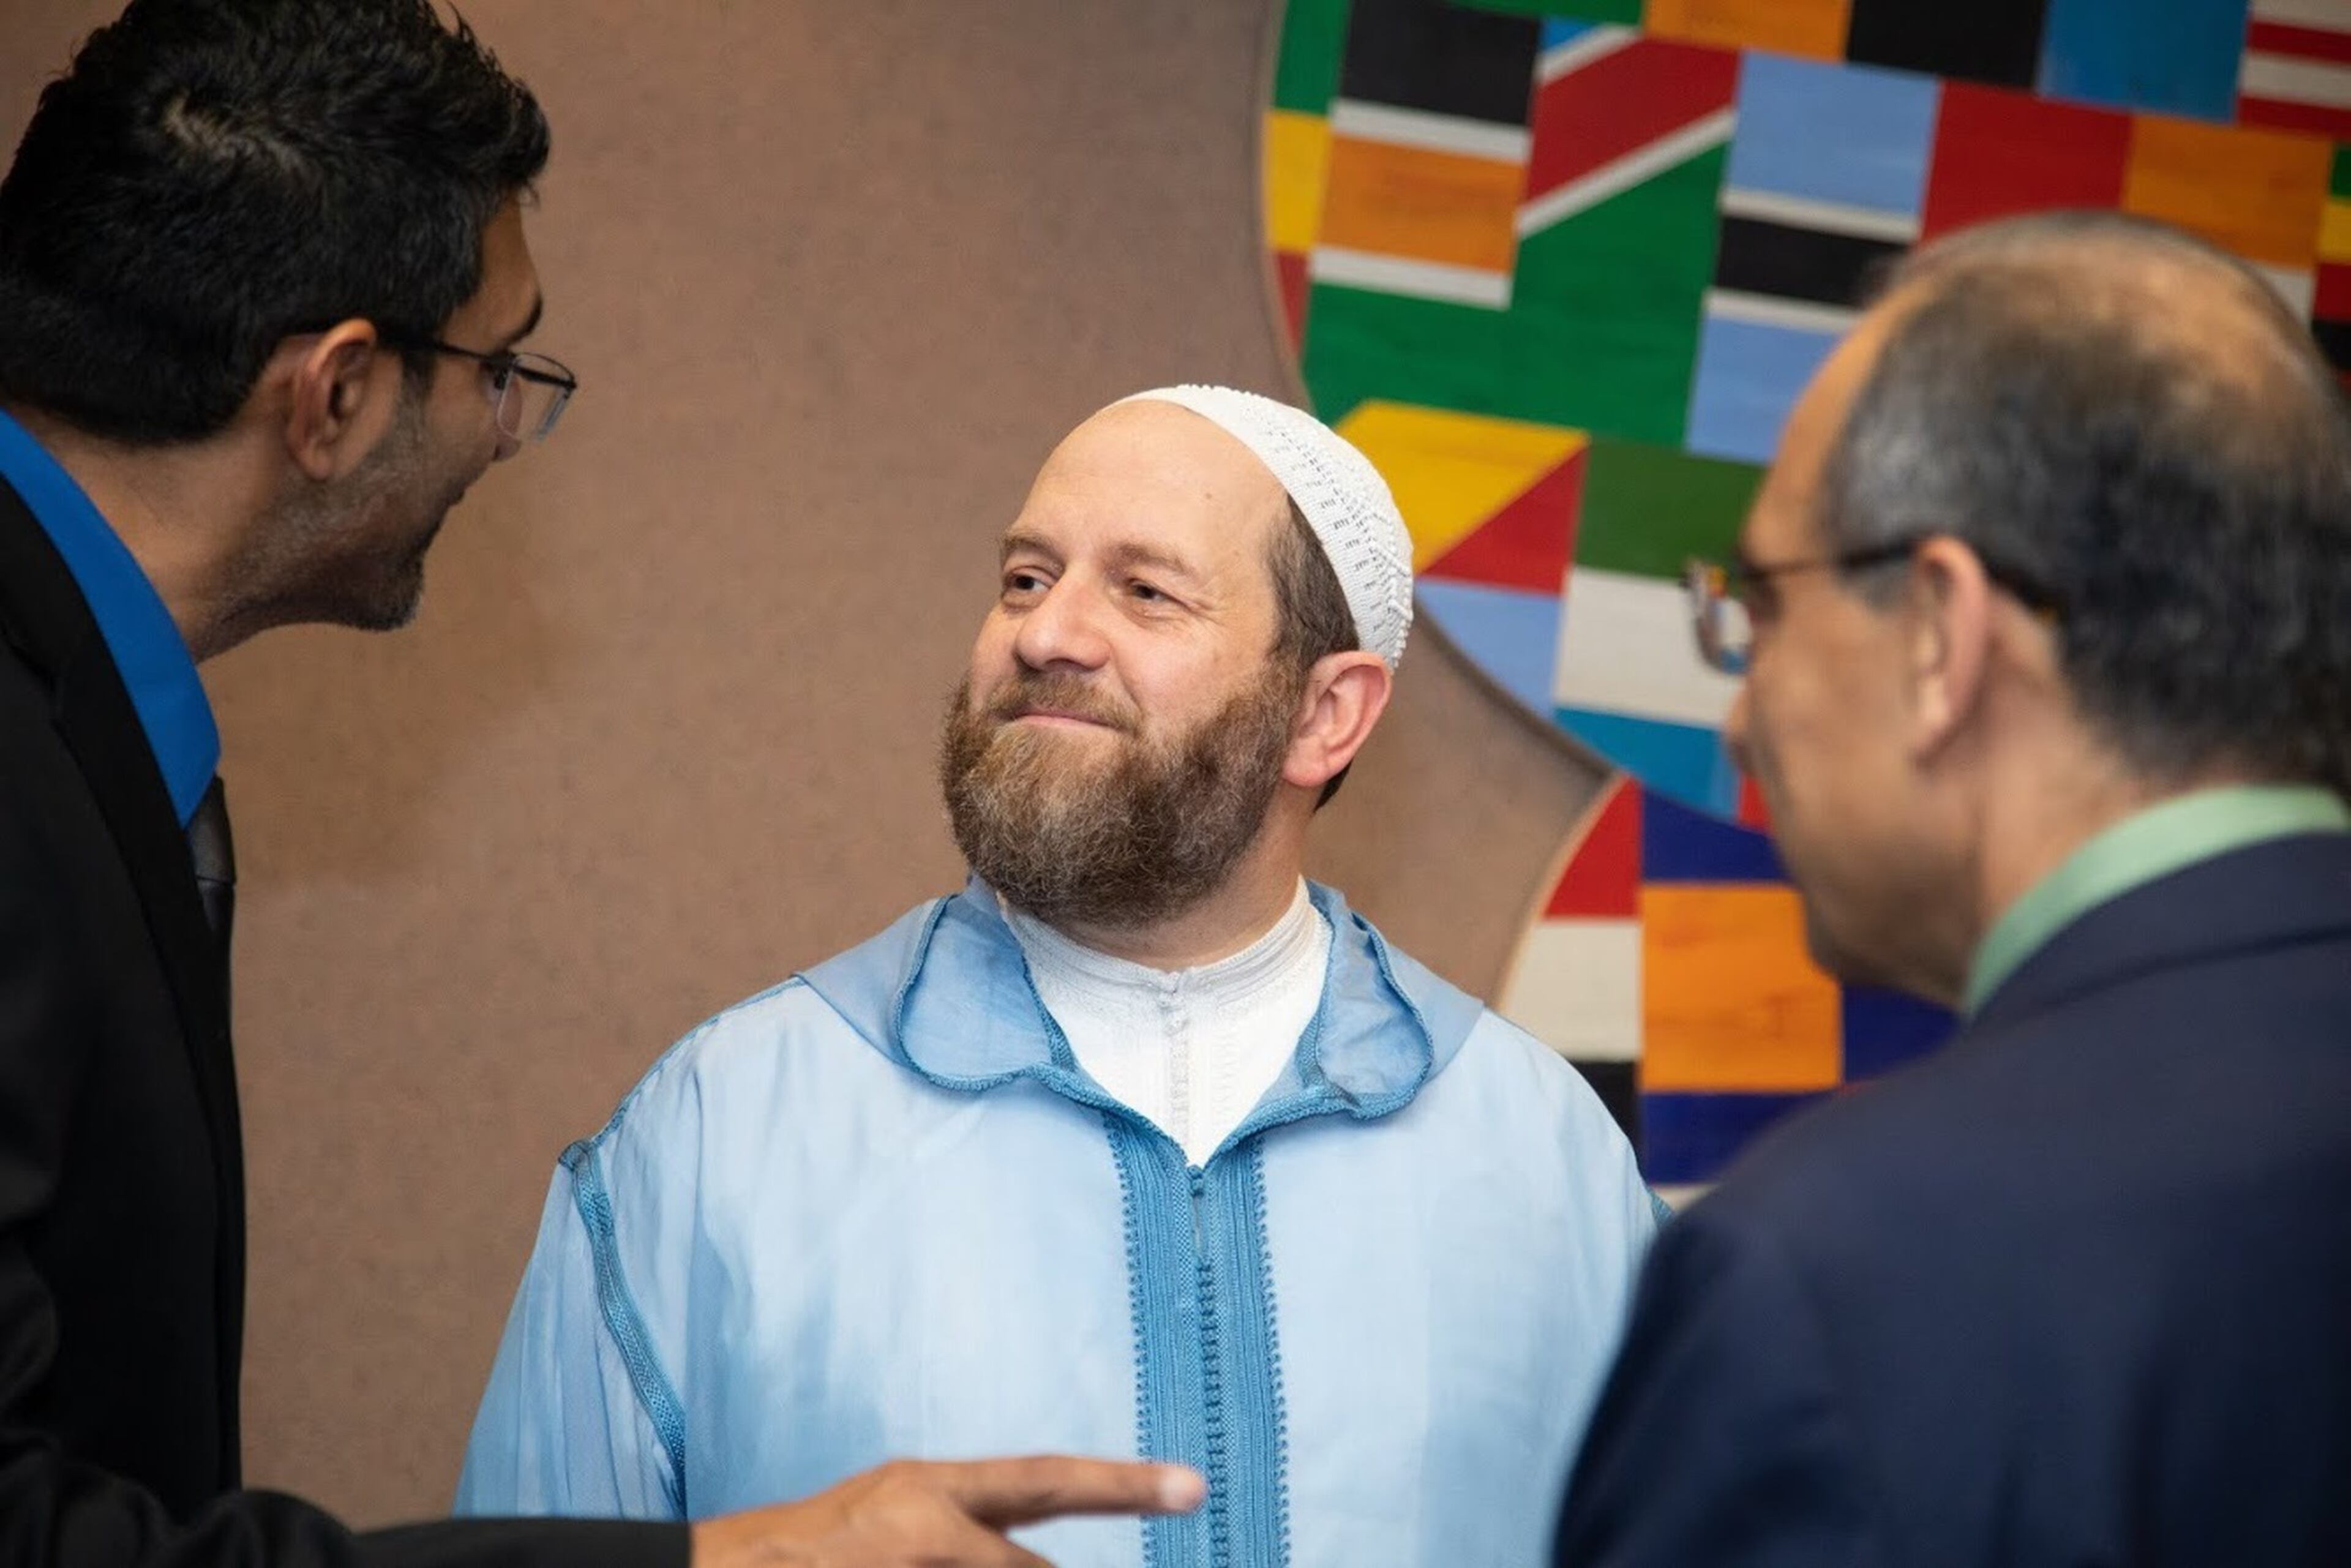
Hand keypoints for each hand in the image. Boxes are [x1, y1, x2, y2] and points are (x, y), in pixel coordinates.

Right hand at [688, 1455, 1205, 1567]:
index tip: (1193, 1486)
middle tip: (954, 1562)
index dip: (1124, 1483)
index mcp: (932, 1492)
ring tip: (912, 1564)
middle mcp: (931, 1533)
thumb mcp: (897, 1515)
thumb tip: (1035, 1563)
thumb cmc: (818, 1550)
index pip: (1046, 1482)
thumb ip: (970, 1534)